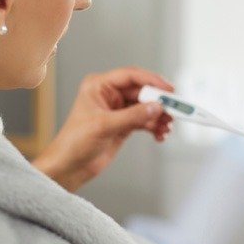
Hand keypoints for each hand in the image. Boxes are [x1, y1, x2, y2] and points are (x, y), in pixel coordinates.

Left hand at [32, 66, 173, 191]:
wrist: (69, 166)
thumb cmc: (74, 142)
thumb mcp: (104, 126)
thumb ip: (131, 116)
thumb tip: (155, 108)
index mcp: (99, 86)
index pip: (131, 76)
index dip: (152, 81)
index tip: (169, 89)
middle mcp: (109, 95)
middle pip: (142, 92)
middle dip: (159, 102)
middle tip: (174, 111)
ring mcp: (117, 110)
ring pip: (146, 107)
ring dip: (158, 117)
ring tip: (166, 127)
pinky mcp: (123, 125)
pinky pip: (144, 121)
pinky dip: (154, 127)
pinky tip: (159, 135)